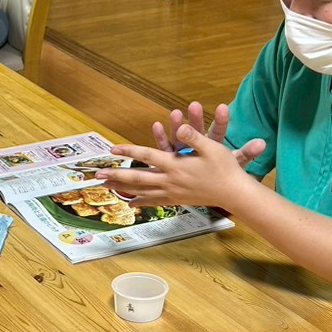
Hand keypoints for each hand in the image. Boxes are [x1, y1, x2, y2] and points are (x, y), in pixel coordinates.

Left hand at [97, 123, 263, 208]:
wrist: (233, 193)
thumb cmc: (224, 168)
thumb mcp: (212, 147)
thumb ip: (194, 137)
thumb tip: (181, 127)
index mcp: (176, 165)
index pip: (147, 155)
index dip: (129, 151)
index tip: (112, 149)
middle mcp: (170, 180)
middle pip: (138, 177)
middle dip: (117, 176)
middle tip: (98, 176)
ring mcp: (172, 192)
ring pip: (142, 191)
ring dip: (123, 189)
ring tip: (107, 188)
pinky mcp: (177, 200)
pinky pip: (154, 202)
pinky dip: (140, 202)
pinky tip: (130, 203)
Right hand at [152, 102, 262, 168]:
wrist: (205, 184)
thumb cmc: (220, 172)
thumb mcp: (234, 163)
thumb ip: (246, 153)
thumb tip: (263, 143)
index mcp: (214, 144)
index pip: (219, 130)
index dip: (220, 120)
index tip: (223, 108)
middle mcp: (198, 144)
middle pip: (197, 130)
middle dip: (195, 118)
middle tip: (194, 105)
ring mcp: (184, 149)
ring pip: (180, 136)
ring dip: (176, 125)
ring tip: (174, 113)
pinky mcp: (172, 157)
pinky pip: (166, 147)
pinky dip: (161, 137)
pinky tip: (156, 126)